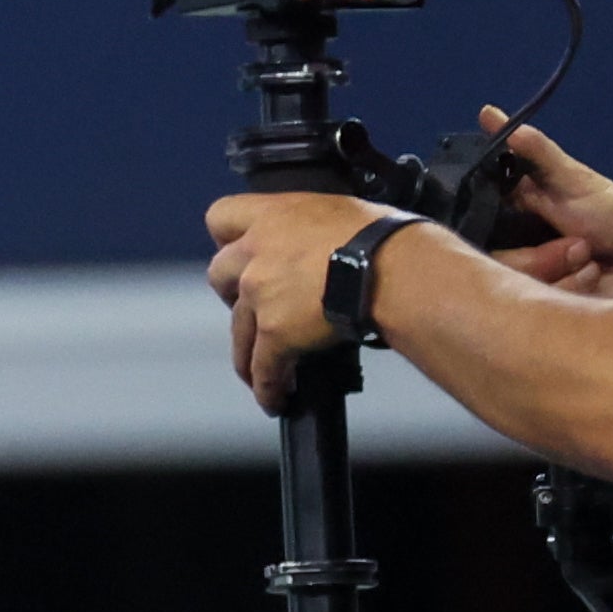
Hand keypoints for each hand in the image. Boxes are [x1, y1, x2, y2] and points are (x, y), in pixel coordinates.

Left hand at [202, 191, 403, 410]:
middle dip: (232, 295)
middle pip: (219, 275)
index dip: (227, 239)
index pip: (221, 215)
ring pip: (238, 330)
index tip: (239, 254)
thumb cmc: (383, 236)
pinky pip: (262, 367)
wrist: (393, 269)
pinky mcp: (274, 331)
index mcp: (273, 214)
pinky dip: (268, 387)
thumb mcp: (338, 212)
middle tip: (255, 309)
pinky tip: (276, 399)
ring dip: (247, 353)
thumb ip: (312, 229)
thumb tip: (326, 244)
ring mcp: (259, 292)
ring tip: (260, 373)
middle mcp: (255, 251)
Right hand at [477, 110, 612, 300]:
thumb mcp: (574, 179)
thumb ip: (533, 152)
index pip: (474, 215)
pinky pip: (536, 303)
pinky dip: (572, 286)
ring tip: (589, 258)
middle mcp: (513, 244)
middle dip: (537, 254)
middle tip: (579, 242)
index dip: (482, 220)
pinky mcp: (543, 304)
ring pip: (513, 282)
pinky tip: (592, 278)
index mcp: (514, 210)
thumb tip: (489, 114)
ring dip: (559, 268)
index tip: (514, 220)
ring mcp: (527, 276)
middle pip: (490, 256)